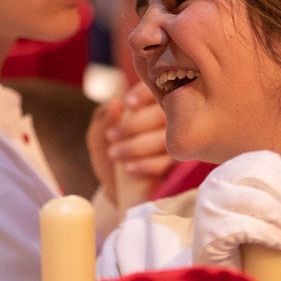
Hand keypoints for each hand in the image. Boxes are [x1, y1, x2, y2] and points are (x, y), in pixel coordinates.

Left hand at [86, 82, 172, 205]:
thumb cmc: (110, 157)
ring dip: (136, 147)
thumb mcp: (98, 138)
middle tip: (111, 138)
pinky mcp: (182, 163)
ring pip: (165, 138)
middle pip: (161, 114)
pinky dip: (147, 165)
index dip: (145, 93)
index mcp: (148, 106)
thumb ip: (103, 119)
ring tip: (115, 155)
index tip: (129, 104)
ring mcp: (179, 141)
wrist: (118, 191)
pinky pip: (168, 161)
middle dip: (133, 125)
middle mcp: (169, 120)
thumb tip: (115, 102)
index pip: (156, 88)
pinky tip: (130, 170)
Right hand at [192, 150, 280, 268]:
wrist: (221, 275)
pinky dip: (277, 237)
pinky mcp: (209, 232)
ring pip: (258, 203)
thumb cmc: (243, 239)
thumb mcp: (263, 206)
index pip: (262, 161)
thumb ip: (279, 181)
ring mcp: (208, 207)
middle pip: (260, 178)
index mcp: (227, 172)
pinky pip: (251, 229)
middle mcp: (214, 183)